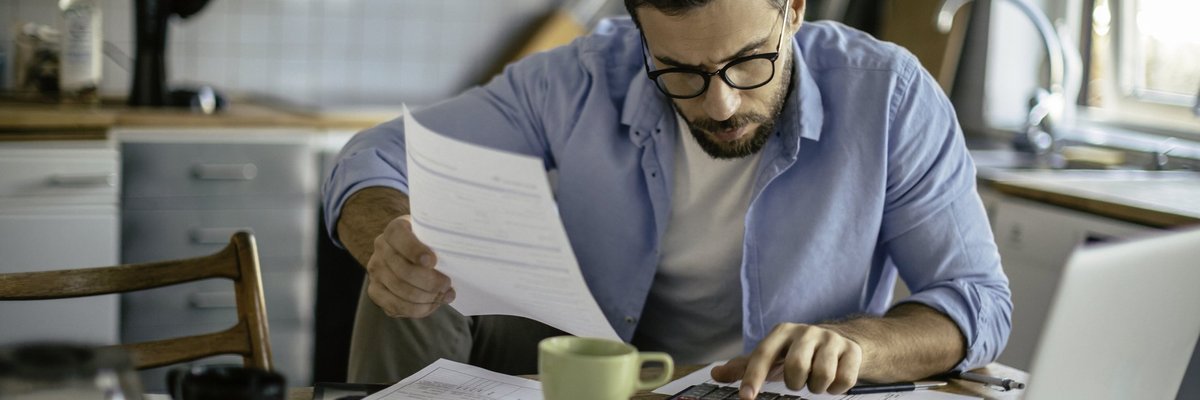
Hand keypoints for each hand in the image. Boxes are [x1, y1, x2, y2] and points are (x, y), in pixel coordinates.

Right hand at [364, 215, 454, 317]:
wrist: (411, 253)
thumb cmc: (430, 244)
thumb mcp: (435, 235)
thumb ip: (442, 242)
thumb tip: (461, 261)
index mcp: (395, 229)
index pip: (399, 236)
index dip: (414, 250)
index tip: (433, 261)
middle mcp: (381, 248)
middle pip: (403, 271)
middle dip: (429, 282)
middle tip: (447, 284)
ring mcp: (376, 271)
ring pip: (401, 291)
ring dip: (426, 297)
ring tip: (444, 296)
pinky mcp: (376, 291)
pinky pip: (395, 306)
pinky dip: (417, 309)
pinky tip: (432, 304)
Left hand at [711, 323, 862, 398]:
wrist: (843, 341)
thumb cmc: (799, 352)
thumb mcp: (772, 356)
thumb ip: (744, 367)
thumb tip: (715, 374)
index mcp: (782, 332)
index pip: (763, 355)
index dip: (753, 377)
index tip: (746, 398)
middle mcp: (806, 332)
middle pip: (796, 368)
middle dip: (796, 383)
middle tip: (799, 382)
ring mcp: (831, 339)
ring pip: (821, 376)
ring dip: (817, 387)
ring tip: (816, 381)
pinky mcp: (852, 350)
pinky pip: (843, 380)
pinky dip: (836, 389)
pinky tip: (834, 381)